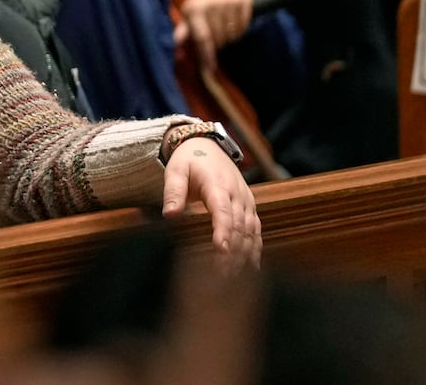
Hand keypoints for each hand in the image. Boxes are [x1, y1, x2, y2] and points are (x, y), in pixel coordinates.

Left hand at [163, 133, 261, 267]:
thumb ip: (172, 192)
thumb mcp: (175, 170)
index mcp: (218, 185)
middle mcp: (237, 195)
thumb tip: (169, 215)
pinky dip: (255, 249)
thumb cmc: (189, 160)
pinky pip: (257, 231)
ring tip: (233, 279)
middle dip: (233, 252)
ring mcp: (247, 202)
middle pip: (239, 227)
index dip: (224, 232)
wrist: (208, 145)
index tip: (221, 251)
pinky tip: (250, 269)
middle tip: (221, 277)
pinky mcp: (250, 208)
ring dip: (245, 255)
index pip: (223, 212)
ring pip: (251, 232)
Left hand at [175, 0, 254, 69]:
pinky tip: (233, 21)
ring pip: (232, 34)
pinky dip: (239, 29)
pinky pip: (244, 26)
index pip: (202, 37)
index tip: (210, 68)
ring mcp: (229, 0)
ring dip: (229, 37)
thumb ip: (183, 31)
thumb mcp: (189, 14)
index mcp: (194, 8)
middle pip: (218, 38)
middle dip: (217, 44)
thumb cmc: (202, 4)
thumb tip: (177, 45)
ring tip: (223, 27)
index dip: (206, 55)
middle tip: (215, 36)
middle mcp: (211, 3)